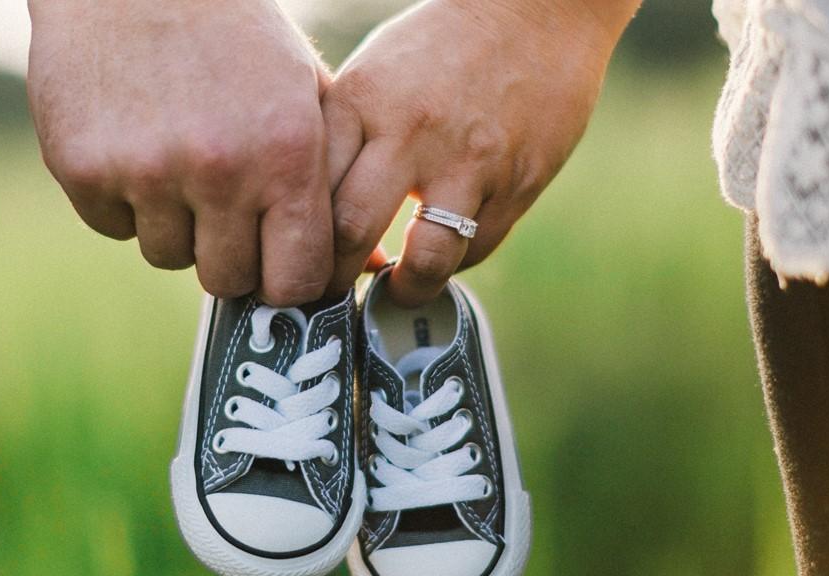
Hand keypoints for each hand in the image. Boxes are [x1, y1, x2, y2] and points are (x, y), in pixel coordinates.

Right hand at [28, 0, 333, 305]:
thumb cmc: (235, 37)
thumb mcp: (304, 93)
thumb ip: (332, 180)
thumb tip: (366, 267)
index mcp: (286, 153)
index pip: (296, 280)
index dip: (286, 279)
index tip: (276, 264)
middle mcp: (219, 169)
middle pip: (227, 279)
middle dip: (229, 254)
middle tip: (223, 205)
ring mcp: (147, 172)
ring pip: (168, 254)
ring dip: (175, 223)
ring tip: (179, 156)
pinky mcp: (84, 169)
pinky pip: (114, 227)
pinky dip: (124, 200)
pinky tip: (136, 142)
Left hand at [323, 0, 635, 305]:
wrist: (536, 11)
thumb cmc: (440, 46)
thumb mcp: (373, 74)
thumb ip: (343, 139)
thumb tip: (309, 217)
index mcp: (361, 100)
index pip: (307, 191)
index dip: (293, 240)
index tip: (293, 261)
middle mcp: (410, 131)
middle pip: (350, 234)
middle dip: (334, 280)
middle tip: (332, 294)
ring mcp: (468, 160)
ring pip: (423, 259)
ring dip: (403, 289)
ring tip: (395, 289)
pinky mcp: (517, 182)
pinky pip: (474, 248)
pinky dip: (453, 262)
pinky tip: (441, 252)